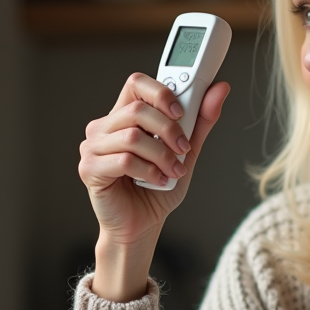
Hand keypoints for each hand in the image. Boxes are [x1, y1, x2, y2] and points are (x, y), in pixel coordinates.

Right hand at [78, 73, 229, 300]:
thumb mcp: (186, 152)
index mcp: (123, 116)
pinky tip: (158, 181)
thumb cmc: (157, 189)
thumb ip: (200, 122)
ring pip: (132, 136)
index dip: (161, 92)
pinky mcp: (89, 168)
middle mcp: (104, 127)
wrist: (141, 226)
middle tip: (184, 149)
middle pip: (137, 109)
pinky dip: (148, 171)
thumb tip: (221, 88)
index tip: (181, 112)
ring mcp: (92, 147)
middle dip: (168, 129)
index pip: (136, 83)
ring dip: (161, 156)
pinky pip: (123, 160)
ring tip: (173, 171)